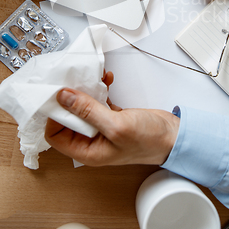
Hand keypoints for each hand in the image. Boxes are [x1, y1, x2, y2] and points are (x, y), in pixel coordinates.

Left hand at [44, 71, 179, 166]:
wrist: (173, 136)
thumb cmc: (149, 140)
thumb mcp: (116, 126)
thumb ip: (89, 111)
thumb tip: (63, 98)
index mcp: (88, 151)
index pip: (56, 134)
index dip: (55, 115)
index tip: (59, 95)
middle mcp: (92, 141)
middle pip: (68, 117)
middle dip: (70, 98)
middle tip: (73, 80)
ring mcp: (102, 128)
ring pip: (83, 106)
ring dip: (86, 90)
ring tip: (93, 76)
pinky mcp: (112, 117)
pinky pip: (97, 101)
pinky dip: (99, 89)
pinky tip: (105, 79)